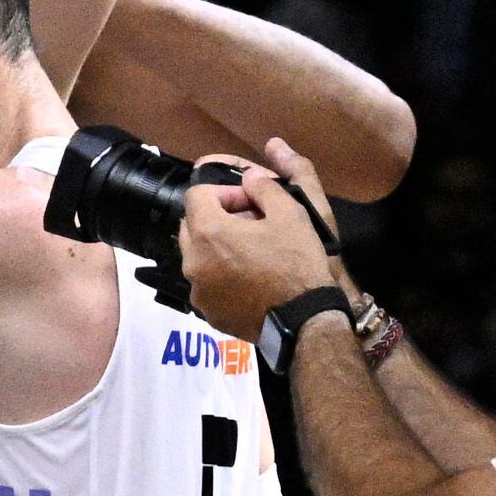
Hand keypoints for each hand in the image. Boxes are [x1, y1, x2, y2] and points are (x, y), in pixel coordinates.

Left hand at [177, 135, 341, 341]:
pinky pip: (205, 282)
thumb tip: (247, 177)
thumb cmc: (297, 263)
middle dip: (218, 216)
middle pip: (192, 224)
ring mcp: (196, 288)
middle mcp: (192, 260)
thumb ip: (264, 187)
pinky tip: (248, 277)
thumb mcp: (290, 214)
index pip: (196, 194)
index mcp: (207, 233)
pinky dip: (220, 274)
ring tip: (251, 250)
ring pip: (197, 255)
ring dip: (217, 246)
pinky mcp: (205, 310)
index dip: (224, 191)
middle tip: (251, 222)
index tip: (249, 200)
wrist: (303, 318)